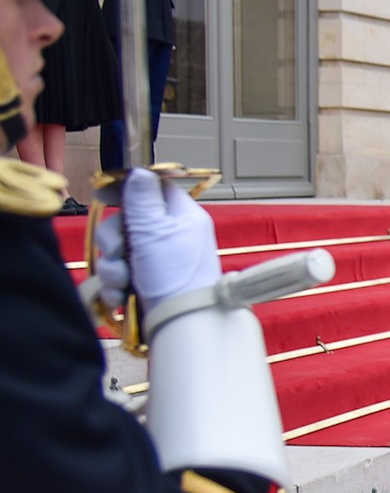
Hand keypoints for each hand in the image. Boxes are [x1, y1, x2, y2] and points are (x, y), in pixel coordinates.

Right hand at [91, 169, 221, 309]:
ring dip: (113, 266)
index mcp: (182, 216)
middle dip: (114, 238)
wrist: (180, 321)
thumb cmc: (175, 275)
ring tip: (123, 280)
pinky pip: (119, 276)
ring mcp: (158, 260)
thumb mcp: (155, 230)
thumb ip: (143, 200)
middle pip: (128, 221)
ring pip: (119, 251)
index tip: (104, 195)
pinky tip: (122, 295)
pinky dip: (116, 286)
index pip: (154, 189)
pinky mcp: (146, 283)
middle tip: (119, 251)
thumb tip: (140, 172)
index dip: (128, 189)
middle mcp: (171, 236)